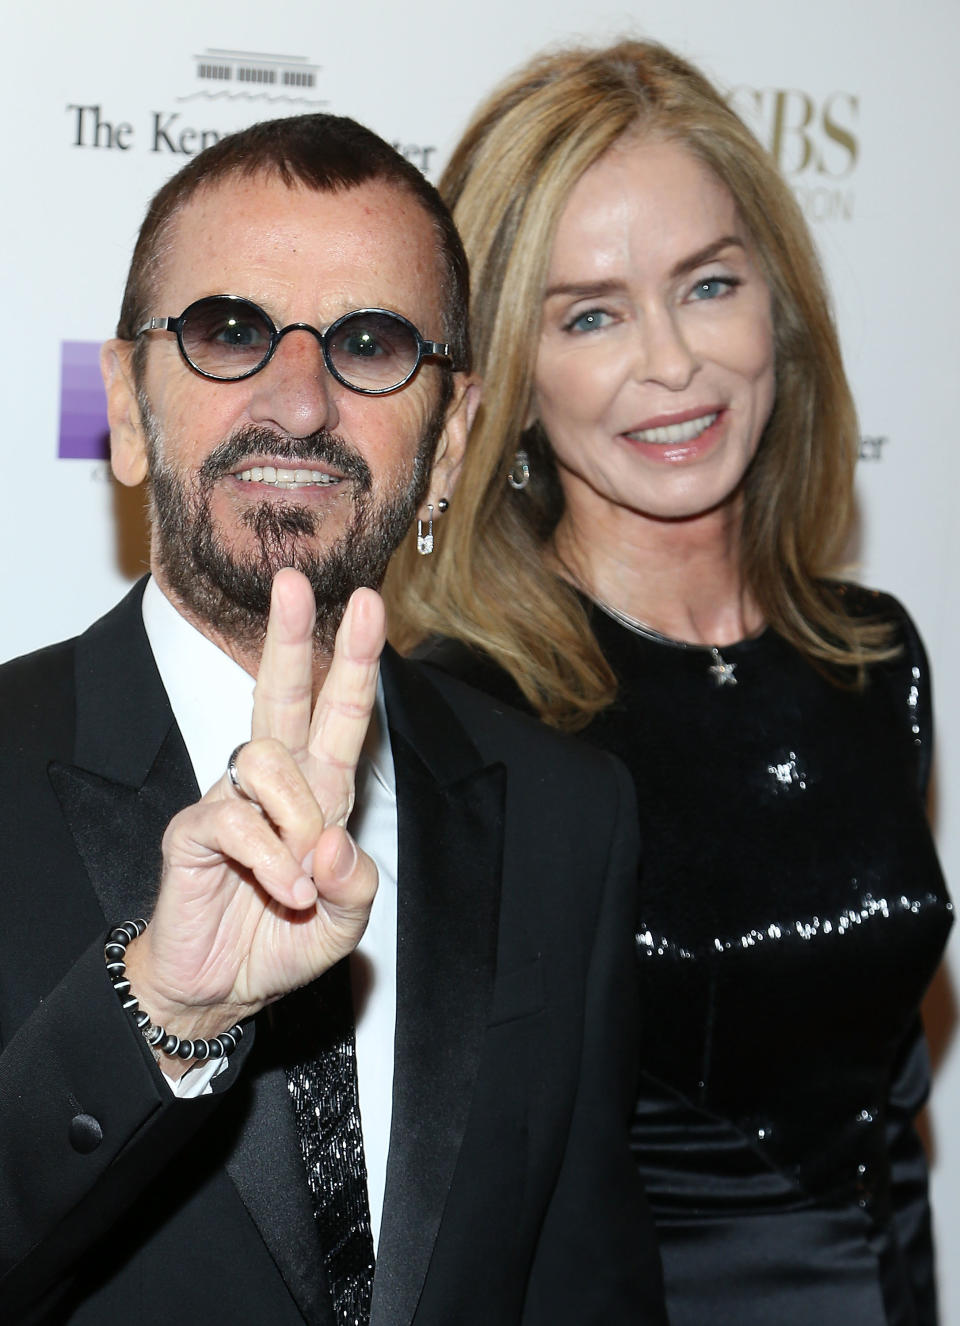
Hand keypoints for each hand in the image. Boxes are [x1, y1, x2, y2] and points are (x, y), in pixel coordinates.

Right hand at [125, 569, 382, 1063]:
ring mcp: (230, 802)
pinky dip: (270, 858)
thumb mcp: (344, 922)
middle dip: (291, 638)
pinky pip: (234, 817)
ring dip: (298, 815)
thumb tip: (334, 843)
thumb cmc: (283, 941)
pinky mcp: (194, 830)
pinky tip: (282, 887)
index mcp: (320, 794)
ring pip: (265, 756)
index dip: (354, 663)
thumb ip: (355, 885)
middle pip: (283, 696)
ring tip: (304, 875)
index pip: (339, 717)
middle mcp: (276, 786)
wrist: (220, 989)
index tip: (369, 606)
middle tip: (293, 582)